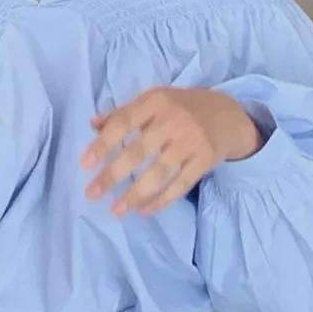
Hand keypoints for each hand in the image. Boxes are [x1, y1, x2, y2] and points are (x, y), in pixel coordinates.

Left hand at [80, 87, 262, 217]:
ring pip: (159, 172)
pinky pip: (180, 185)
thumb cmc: (180, 107)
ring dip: (135, 194)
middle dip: (113, 175)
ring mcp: (191, 141)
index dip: (103, 144)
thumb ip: (122, 113)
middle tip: (91, 194)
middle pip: (139, 151)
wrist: (228, 114)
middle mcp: (173, 120)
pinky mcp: (204, 160)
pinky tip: (143, 211)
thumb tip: (92, 124)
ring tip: (115, 210)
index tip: (84, 164)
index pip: (123, 122)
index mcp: (155, 101)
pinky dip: (161, 200)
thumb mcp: (152, 101)